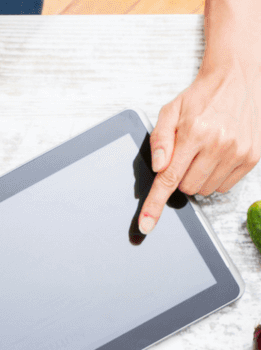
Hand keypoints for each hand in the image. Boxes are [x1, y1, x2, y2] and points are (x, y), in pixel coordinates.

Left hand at [140, 64, 260, 234]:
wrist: (238, 78)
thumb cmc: (201, 97)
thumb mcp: (170, 112)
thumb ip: (159, 140)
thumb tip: (158, 167)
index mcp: (194, 133)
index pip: (169, 178)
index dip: (155, 205)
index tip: (146, 225)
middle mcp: (219, 144)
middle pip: (187, 188)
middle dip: (181, 177)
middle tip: (187, 155)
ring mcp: (238, 152)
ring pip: (205, 190)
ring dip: (199, 178)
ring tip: (204, 152)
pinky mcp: (252, 157)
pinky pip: (224, 186)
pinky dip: (216, 177)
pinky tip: (218, 156)